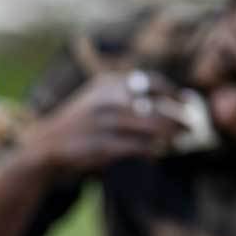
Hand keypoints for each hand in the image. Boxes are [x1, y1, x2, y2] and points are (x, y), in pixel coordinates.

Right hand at [29, 70, 184, 173]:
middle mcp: (107, 99)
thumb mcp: (96, 99)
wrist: (44, 146)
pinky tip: (158, 153)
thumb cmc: (78, 125)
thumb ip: (125, 97)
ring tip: (181, 140)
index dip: (172, 92)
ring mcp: (104, 123)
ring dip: (170, 133)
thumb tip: (167, 103)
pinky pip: (137, 146)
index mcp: (107, 83)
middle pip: (154, 106)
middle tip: (191, 126)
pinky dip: (151, 149)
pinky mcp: (102, 145)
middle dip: (177, 116)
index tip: (187, 101)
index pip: (150, 82)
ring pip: (150, 126)